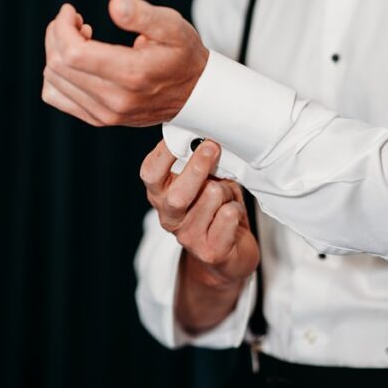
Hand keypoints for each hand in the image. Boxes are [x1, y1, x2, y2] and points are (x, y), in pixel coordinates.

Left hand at [42, 0, 208, 126]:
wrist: (196, 94)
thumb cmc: (184, 55)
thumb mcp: (173, 28)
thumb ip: (144, 15)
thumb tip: (114, 4)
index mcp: (132, 74)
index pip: (72, 52)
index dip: (62, 27)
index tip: (71, 11)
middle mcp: (116, 99)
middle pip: (58, 65)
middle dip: (57, 34)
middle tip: (76, 20)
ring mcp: (106, 113)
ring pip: (53, 80)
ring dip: (56, 52)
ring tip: (80, 39)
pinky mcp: (100, 119)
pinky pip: (56, 96)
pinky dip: (56, 75)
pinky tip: (77, 62)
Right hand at [140, 139, 258, 287]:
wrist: (230, 255)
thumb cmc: (217, 209)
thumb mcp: (206, 182)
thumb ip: (202, 164)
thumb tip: (207, 138)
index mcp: (162, 197)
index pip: (150, 173)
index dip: (164, 152)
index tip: (183, 132)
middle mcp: (169, 218)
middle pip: (178, 193)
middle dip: (197, 167)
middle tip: (212, 146)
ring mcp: (189, 238)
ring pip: (212, 197)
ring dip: (226, 190)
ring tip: (227, 196)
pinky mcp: (211, 251)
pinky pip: (228, 215)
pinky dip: (237, 208)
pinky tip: (234, 213)